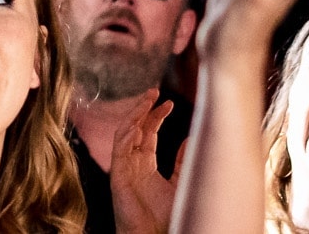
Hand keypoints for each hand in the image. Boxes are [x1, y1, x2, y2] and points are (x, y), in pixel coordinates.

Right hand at [110, 95, 184, 233]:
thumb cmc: (165, 217)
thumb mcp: (180, 183)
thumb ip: (182, 162)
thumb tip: (192, 139)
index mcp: (145, 165)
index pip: (148, 133)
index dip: (156, 116)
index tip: (168, 102)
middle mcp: (132, 163)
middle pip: (135, 128)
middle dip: (143, 108)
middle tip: (154, 91)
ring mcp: (123, 167)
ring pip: (124, 133)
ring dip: (134, 115)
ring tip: (146, 100)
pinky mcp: (117, 175)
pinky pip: (119, 150)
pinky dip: (126, 135)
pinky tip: (137, 124)